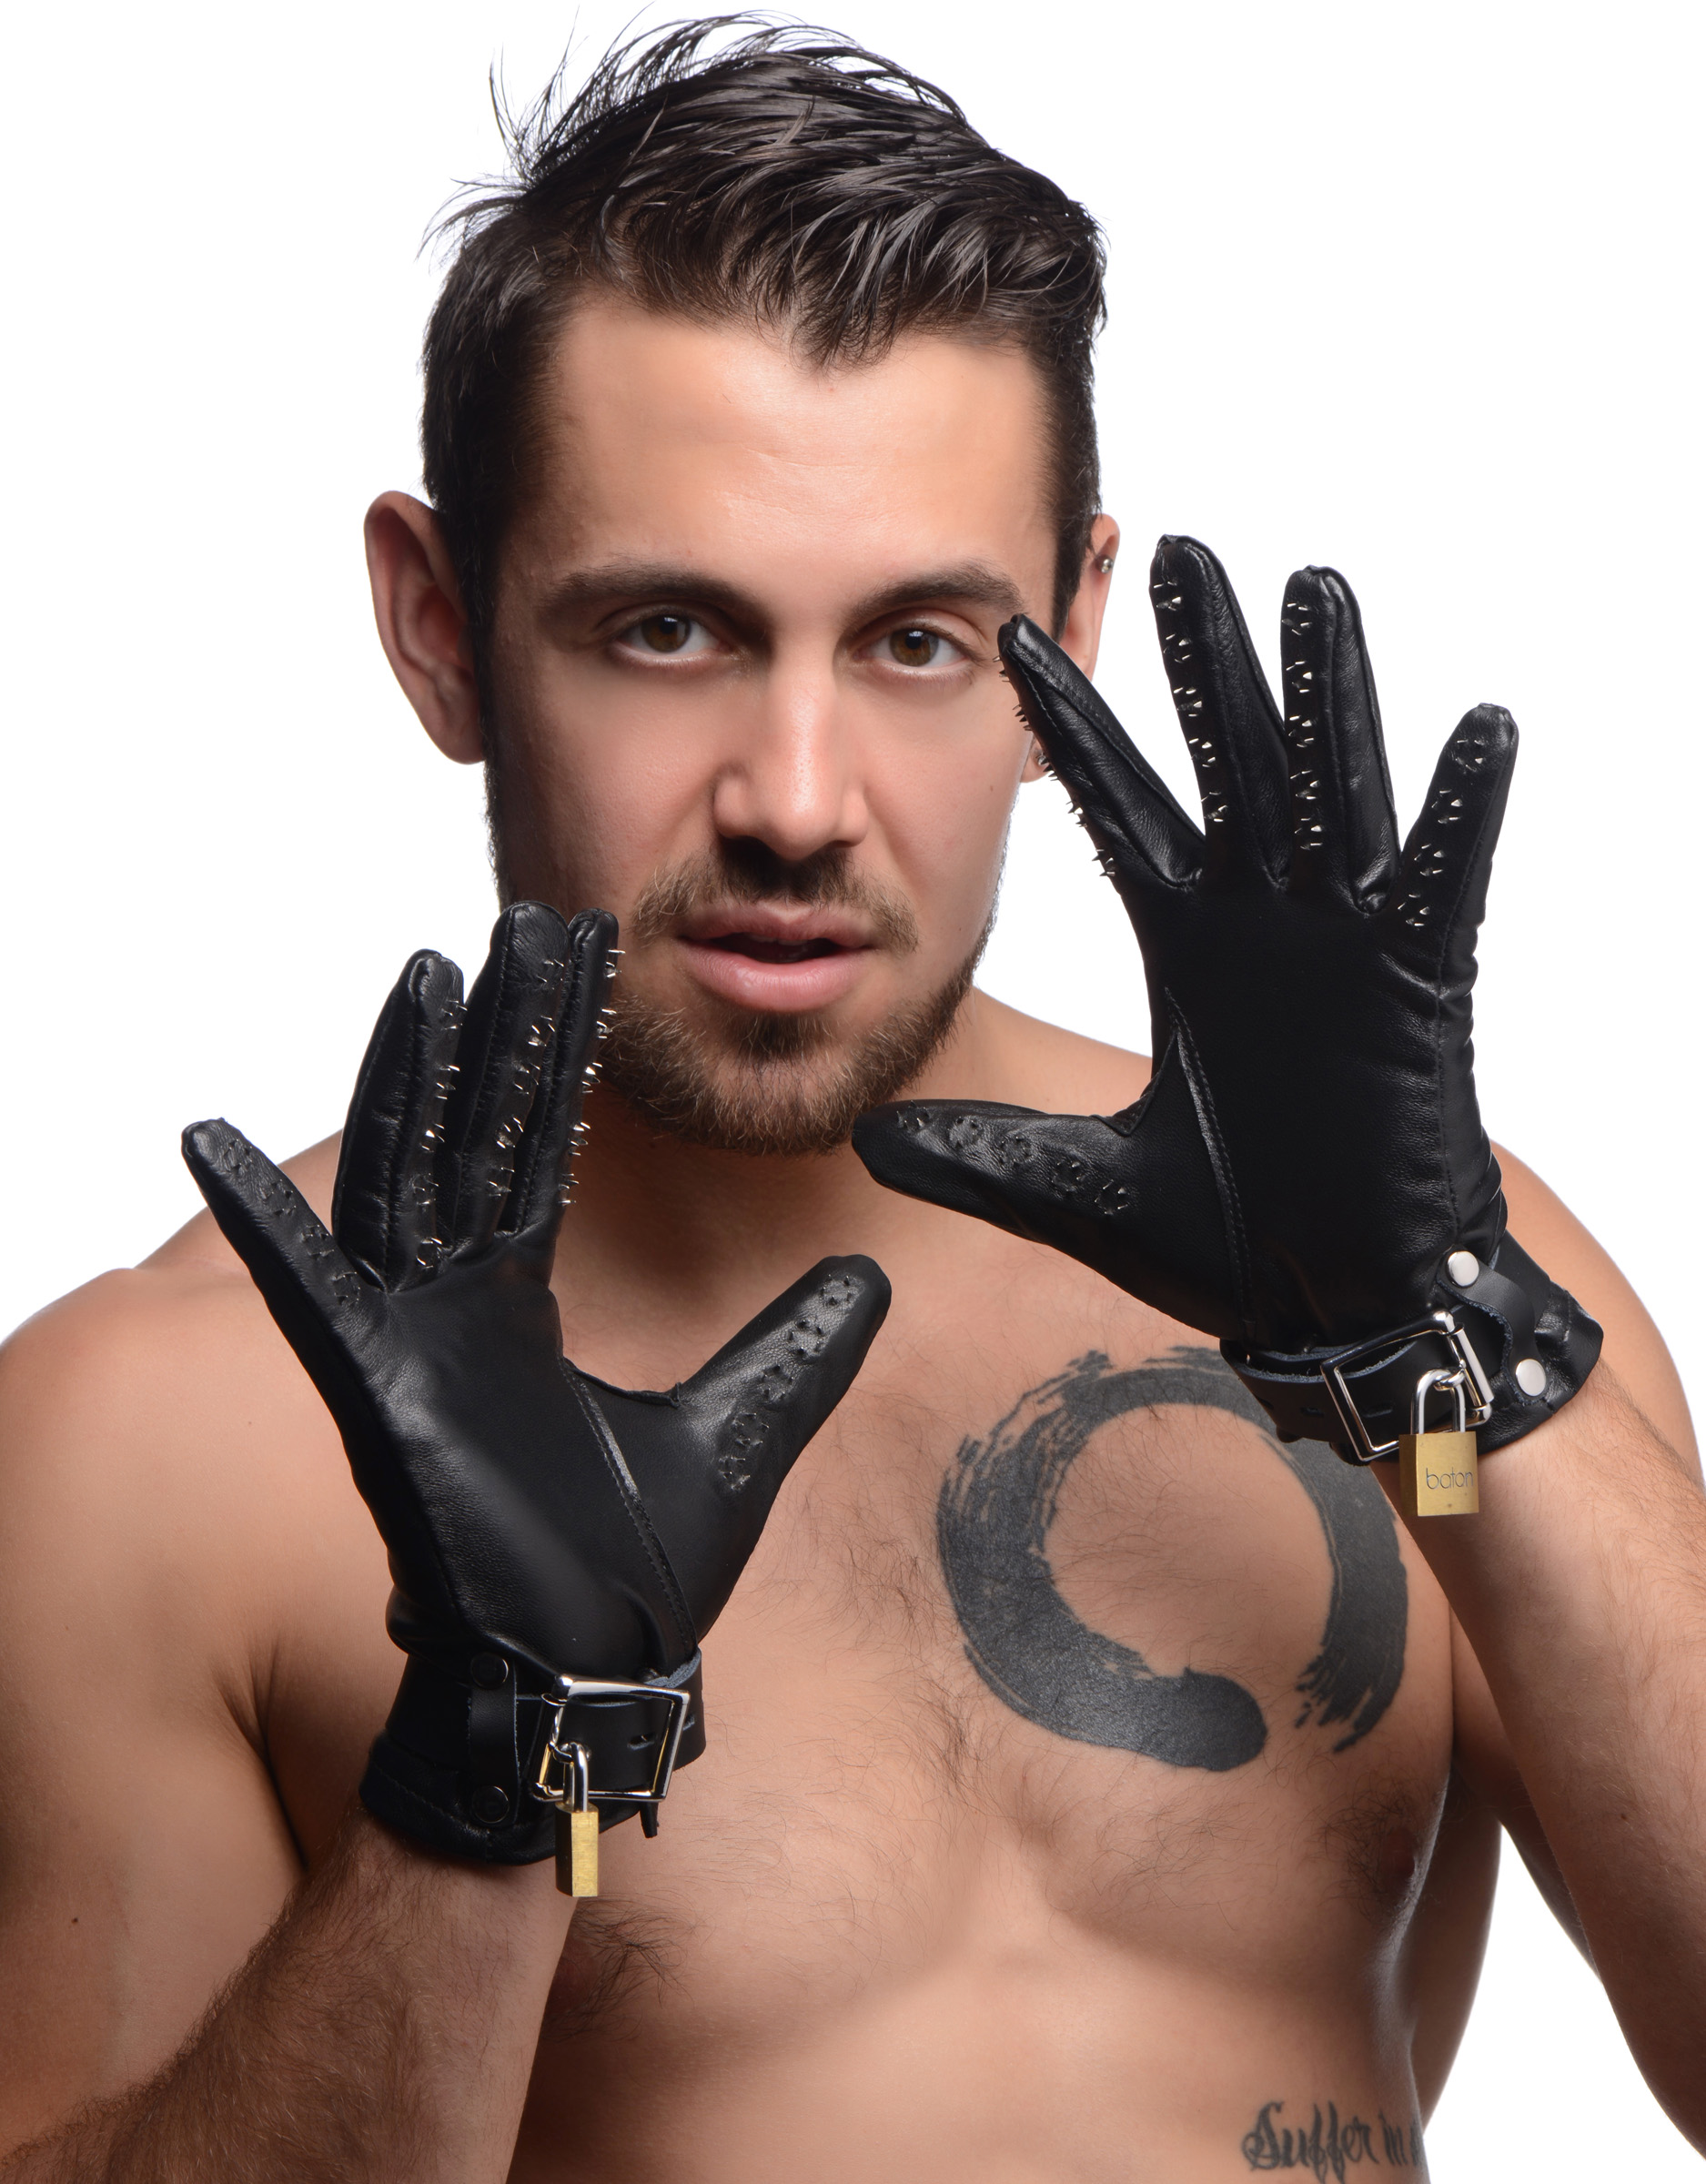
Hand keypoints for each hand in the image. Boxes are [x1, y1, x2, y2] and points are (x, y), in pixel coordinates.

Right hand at [186, 903, 887, 1860]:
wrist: (587, 1673)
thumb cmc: (633, 1580)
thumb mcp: (737, 1432)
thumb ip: (794, 1351)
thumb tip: (871, 1281)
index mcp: (523, 1311)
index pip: (537, 1149)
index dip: (556, 1057)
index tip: (577, 964)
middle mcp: (456, 1310)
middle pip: (471, 1133)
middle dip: (496, 1029)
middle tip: (520, 923)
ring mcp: (408, 1341)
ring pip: (400, 1175)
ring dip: (406, 1075)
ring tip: (422, 977)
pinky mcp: (374, 1388)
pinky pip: (303, 1286)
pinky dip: (258, 1216)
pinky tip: (207, 1141)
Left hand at [854, 537, 1596, 1457]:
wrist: (1333, 1305)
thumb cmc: (1233, 1239)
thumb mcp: (1082, 1188)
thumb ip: (983, 1155)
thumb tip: (869, 1146)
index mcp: (1184, 945)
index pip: (1118, 807)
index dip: (1073, 727)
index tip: (1019, 640)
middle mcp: (1259, 921)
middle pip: (1224, 758)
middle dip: (1201, 658)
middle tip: (1174, 549)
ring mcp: (1340, 941)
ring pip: (1329, 785)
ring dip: (1324, 690)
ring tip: (1310, 589)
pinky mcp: (1416, 982)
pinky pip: (1444, 877)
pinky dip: (1459, 809)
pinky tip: (1475, 730)